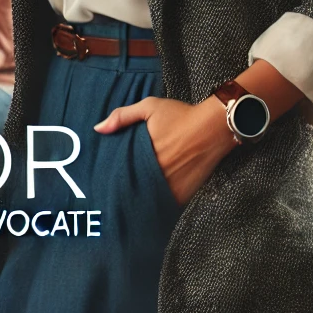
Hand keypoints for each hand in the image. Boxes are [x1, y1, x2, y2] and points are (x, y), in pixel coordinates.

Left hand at [94, 96, 233, 205]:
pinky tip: (150, 205)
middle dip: (122, 191)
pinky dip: (158, 204)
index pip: (120, 172)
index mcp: (144, 153)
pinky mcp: (185, 193)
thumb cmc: (181, 115)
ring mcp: (172, 185)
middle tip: (111, 195)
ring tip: (127, 204)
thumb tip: (98, 128)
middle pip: (133, 188)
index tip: (103, 181)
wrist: (215, 127)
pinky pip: (167, 204)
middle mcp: (157, 172)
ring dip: (139, 200)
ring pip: (149, 199)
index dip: (111, 177)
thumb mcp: (149, 107)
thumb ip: (122, 116)